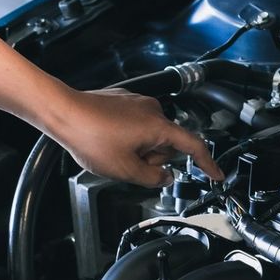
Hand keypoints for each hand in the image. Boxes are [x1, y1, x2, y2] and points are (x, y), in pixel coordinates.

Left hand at [46, 87, 223, 186]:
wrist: (63, 112)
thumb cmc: (90, 136)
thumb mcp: (124, 169)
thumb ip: (152, 178)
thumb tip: (164, 177)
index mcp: (158, 126)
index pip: (193, 146)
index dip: (207, 163)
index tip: (215, 174)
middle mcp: (153, 110)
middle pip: (167, 144)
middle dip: (153, 158)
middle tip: (129, 164)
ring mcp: (138, 103)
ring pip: (150, 135)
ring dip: (139, 148)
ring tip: (113, 151)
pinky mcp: (124, 100)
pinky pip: (136, 124)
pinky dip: (128, 137)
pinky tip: (108, 140)